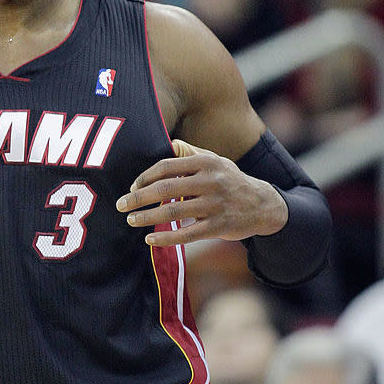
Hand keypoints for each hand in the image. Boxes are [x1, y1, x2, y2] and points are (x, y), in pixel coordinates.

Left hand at [115, 138, 287, 246]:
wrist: (263, 205)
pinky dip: (166, 238)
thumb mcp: (215, 161)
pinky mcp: (218, 226)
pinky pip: (186, 234)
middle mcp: (211, 181)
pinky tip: (150, 239)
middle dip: (138, 198)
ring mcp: (215, 204)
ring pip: (173, 211)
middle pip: (165, 188)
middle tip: (120, 205)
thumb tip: (166, 144)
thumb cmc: (230, 181)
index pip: (167, 166)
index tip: (131, 187)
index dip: (145, 177)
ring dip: (147, 217)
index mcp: (206, 162)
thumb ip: (190, 153)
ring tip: (131, 221)